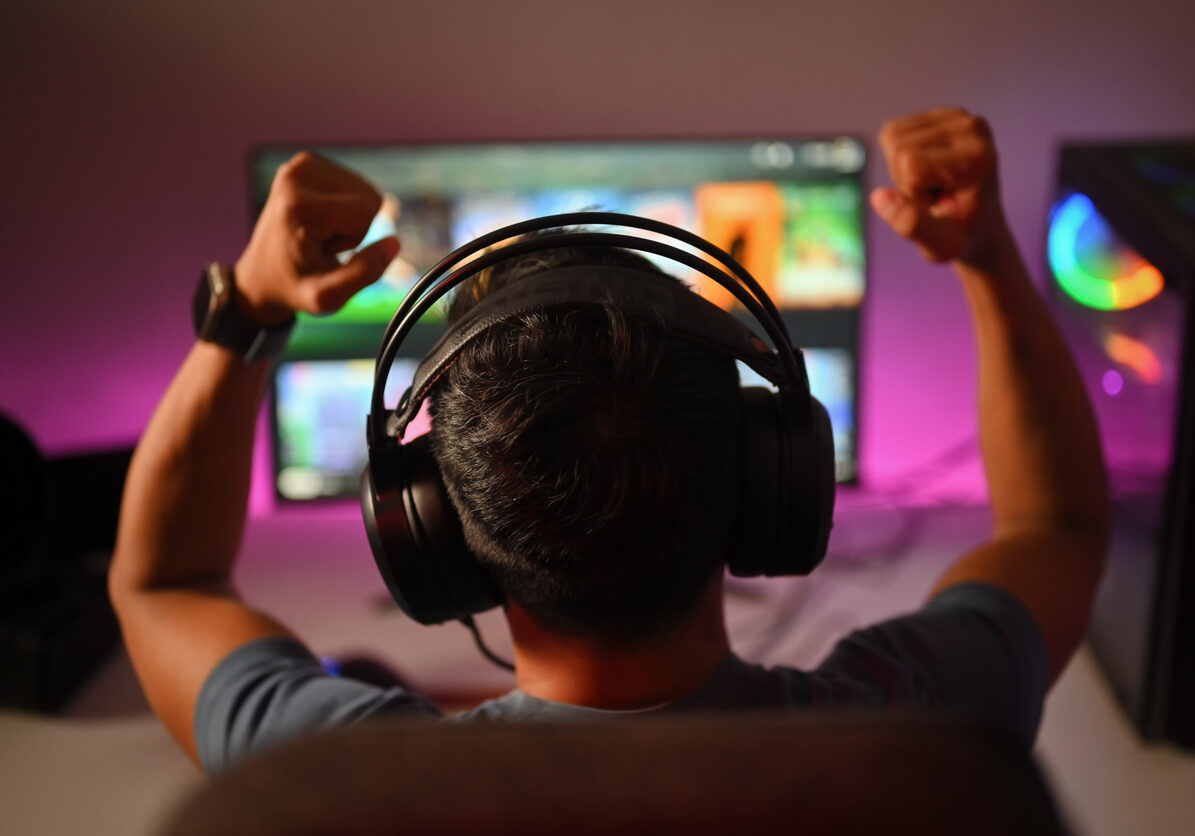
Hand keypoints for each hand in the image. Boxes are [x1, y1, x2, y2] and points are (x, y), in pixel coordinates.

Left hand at [234, 152, 399, 324]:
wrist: (263, 273)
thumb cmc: (295, 286)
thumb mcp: (327, 297)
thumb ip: (364, 274)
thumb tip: (394, 243)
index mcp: (299, 205)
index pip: (367, 209)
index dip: (358, 237)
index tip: (326, 250)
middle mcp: (296, 174)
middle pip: (368, 196)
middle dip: (356, 226)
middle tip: (323, 243)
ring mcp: (300, 164)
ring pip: (364, 190)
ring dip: (350, 217)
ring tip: (320, 233)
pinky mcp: (307, 162)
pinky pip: (354, 184)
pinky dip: (344, 206)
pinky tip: (321, 221)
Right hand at [870, 108, 1006, 265]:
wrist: (980, 227)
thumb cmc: (961, 238)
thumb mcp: (939, 245)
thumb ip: (911, 224)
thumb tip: (879, 197)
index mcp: (978, 158)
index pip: (909, 163)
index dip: (911, 192)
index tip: (937, 205)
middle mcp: (974, 127)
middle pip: (898, 145)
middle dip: (905, 178)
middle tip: (933, 194)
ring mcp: (960, 116)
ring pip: (892, 135)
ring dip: (902, 167)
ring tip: (932, 184)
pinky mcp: (944, 114)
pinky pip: (894, 130)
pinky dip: (900, 154)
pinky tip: (928, 169)